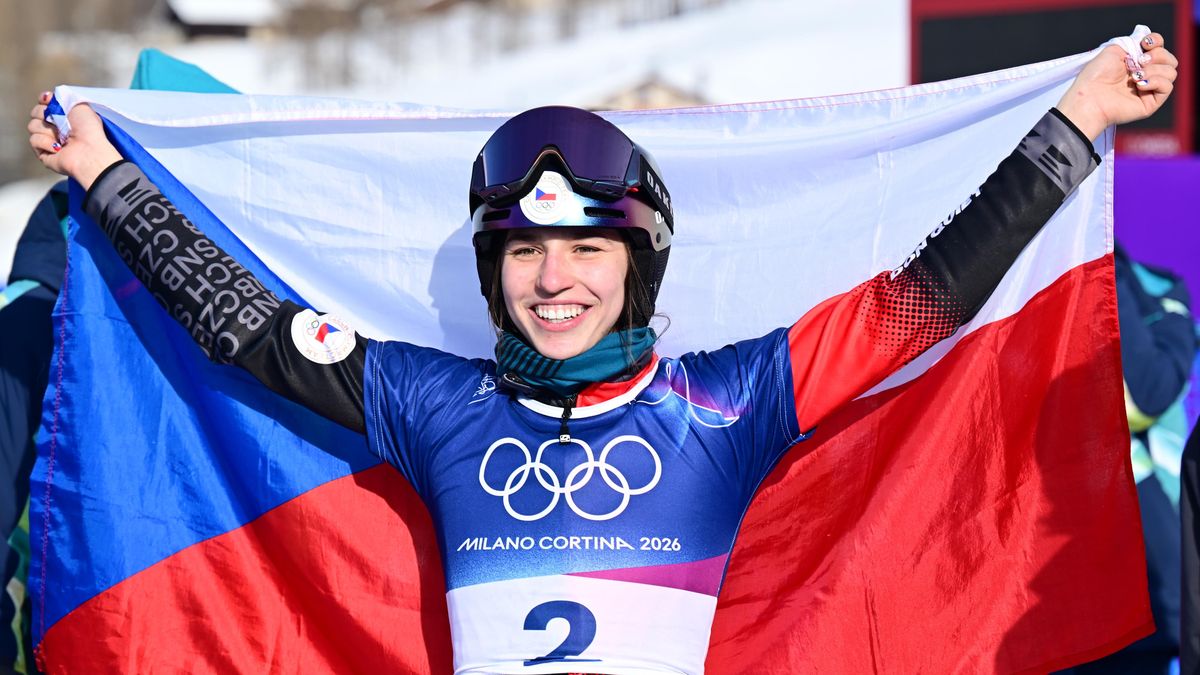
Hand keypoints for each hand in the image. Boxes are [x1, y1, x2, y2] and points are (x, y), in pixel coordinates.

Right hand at [28, 92, 122, 189]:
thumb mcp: (80, 105)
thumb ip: (62, 97)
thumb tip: (46, 97)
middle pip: (35, 112)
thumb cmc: (89, 129)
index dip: (45, 100)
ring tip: (63, 138)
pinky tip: (58, 148)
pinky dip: (46, 142)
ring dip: (48, 130)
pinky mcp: (42, 152)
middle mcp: (55, 127)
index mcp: (64, 116)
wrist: (89, 150)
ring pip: (32, 125)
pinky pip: (34, 140)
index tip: (49, 100)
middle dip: (45, 114)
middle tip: (60, 122)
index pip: (44, 103)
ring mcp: (48, 140)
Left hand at [1056, 33, 1177, 140]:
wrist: (1090, 97)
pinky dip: (1156, 81)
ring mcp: (1149, 89)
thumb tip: (1146, 36)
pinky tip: (1139, 85)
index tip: (1144, 43)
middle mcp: (1145, 74)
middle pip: (1170, 59)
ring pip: (1171, 72)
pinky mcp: (1151, 102)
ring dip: (1154, 69)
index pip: (1159, 46)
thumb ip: (1133, 42)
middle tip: (1139, 62)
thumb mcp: (1114, 50)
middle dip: (1157, 55)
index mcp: (1136, 61)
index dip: (1156, 41)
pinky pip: (1167, 87)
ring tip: (1135, 76)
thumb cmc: (1096, 75)